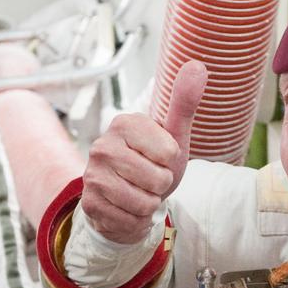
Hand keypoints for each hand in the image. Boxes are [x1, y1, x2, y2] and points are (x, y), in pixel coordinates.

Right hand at [81, 60, 206, 243]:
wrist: (128, 199)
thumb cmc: (153, 164)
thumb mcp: (173, 135)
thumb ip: (184, 102)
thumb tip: (197, 65)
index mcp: (124, 123)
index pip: (169, 151)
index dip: (171, 161)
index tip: (159, 158)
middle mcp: (102, 146)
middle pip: (158, 179)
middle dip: (161, 185)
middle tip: (149, 179)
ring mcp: (92, 176)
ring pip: (144, 203)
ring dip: (149, 204)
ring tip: (140, 194)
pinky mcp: (90, 204)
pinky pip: (131, 221)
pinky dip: (136, 221)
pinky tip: (128, 209)